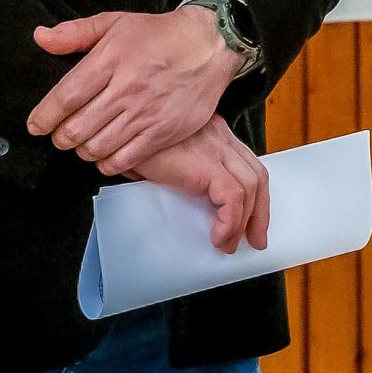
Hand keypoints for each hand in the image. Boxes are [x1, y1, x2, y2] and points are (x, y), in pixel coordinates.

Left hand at [28, 7, 238, 172]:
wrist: (209, 45)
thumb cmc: (160, 35)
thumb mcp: (115, 22)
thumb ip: (75, 32)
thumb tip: (41, 38)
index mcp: (110, 60)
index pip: (65, 97)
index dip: (44, 117)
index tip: (36, 125)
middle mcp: (126, 89)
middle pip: (77, 128)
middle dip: (60, 137)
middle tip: (59, 135)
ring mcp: (145, 113)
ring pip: (98, 147)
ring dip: (82, 150)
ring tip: (82, 143)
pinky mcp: (162, 131)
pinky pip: (125, 158)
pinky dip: (107, 163)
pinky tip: (105, 155)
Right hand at [129, 117, 271, 252]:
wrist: (112, 128)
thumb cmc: (127, 140)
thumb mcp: (157, 159)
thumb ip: (173, 175)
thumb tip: (176, 204)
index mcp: (210, 131)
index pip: (246, 163)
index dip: (253, 194)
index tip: (250, 218)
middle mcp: (218, 135)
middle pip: (256, 174)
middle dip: (259, 211)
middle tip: (253, 239)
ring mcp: (215, 147)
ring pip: (250, 187)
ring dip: (244, 221)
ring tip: (229, 244)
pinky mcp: (205, 164)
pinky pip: (232, 197)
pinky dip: (230, 221)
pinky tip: (218, 236)